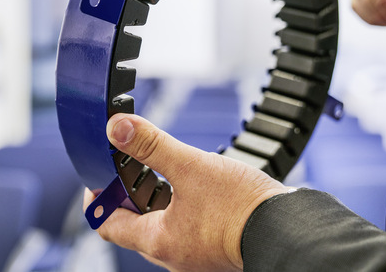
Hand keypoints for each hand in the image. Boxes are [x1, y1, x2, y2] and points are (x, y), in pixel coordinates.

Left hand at [84, 114, 289, 271]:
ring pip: (162, 228)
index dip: (98, 199)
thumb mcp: (191, 166)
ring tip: (168, 174)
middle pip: (133, 227)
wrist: (287, 229)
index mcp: (158, 241)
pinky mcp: (215, 250)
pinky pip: (186, 231)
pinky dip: (181, 210)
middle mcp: (173, 256)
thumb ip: (151, 146)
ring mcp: (195, 257)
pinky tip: (198, 190)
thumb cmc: (241, 207)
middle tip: (133, 168)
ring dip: (157, 202)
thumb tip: (117, 129)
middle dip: (129, 197)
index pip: (108, 225)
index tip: (99, 177)